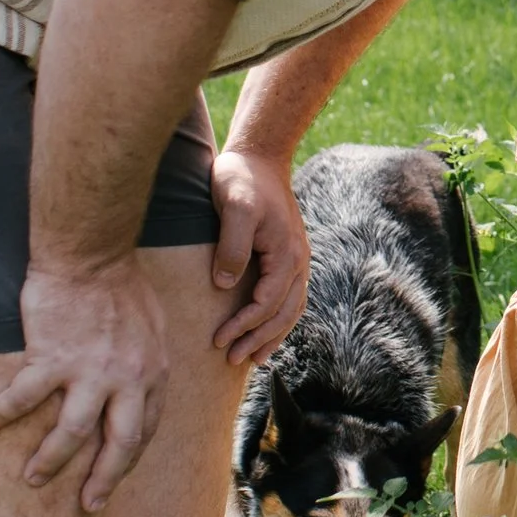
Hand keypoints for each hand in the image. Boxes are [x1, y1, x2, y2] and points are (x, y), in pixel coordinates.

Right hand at [0, 257, 171, 511]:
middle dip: (102, 481)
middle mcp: (126, 379)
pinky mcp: (52, 358)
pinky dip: (1, 414)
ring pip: (71, 433)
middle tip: (86, 505)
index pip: (143, 430)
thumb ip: (145, 363)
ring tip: (31, 479)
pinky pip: (23, 397)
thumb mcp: (153, 328)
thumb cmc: (121, 285)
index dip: (126, 460)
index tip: (111, 479)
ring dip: (50, 461)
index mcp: (152, 373)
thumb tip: (139, 387)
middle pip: (117, 445)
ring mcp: (90, 372)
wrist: (91, 254)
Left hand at [208, 146, 311, 365]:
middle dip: (258, 339)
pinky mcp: (287, 256)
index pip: (267, 303)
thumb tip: (226, 285)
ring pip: (291, 309)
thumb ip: (232, 245)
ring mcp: (296, 259)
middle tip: (230, 360)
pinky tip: (264, 331)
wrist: (259, 156)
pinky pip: (289, 298)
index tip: (218, 340)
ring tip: (252, 358)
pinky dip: (279, 320)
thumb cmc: (242, 179)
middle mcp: (297, 260)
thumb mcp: (233, 207)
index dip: (244, 325)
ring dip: (272, 336)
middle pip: (283, 313)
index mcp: (286, 253)